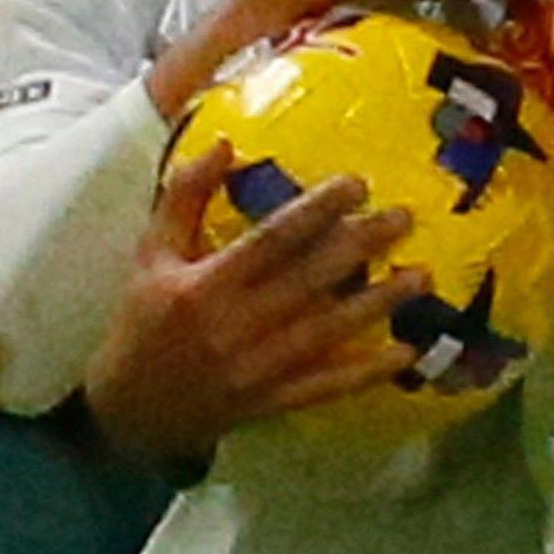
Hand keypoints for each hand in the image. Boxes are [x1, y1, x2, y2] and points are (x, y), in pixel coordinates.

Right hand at [82, 140, 425, 461]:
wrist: (131, 411)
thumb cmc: (143, 321)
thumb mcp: (151, 256)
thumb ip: (183, 198)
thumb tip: (223, 142)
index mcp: (205, 285)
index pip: (271, 241)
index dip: (316, 212)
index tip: (357, 183)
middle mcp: (236, 326)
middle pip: (310, 281)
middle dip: (361, 247)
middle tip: (405, 217)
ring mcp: (260, 368)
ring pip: (329, 331)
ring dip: (378, 304)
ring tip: (422, 276)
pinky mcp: (275, 400)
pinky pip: (329, 386)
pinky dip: (369, 372)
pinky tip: (408, 352)